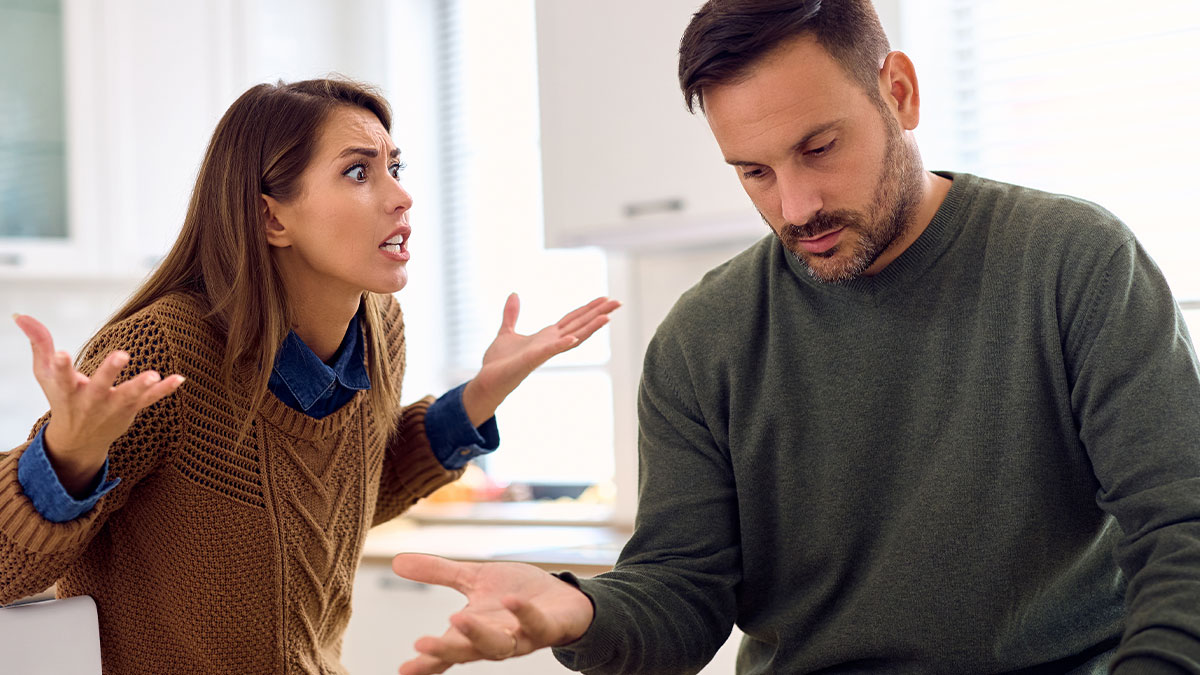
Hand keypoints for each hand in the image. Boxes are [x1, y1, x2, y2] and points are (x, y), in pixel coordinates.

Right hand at [13, 314, 184, 494]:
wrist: (78, 440)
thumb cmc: (61, 398)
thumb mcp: (45, 373)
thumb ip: (38, 342)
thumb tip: (20, 314)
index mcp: (67, 390)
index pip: (61, 377)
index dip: (60, 365)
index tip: (60, 354)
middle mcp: (90, 400)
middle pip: (100, 386)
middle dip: (110, 371)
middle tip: (122, 355)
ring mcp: (113, 406)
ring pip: (128, 396)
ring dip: (141, 386)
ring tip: (154, 375)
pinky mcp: (131, 410)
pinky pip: (150, 401)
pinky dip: (165, 391)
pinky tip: (179, 379)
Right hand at [392, 553, 594, 674]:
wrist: (565, 598)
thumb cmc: (517, 594)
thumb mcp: (474, 579)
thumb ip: (438, 573)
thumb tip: (397, 561)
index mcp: (475, 633)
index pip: (446, 651)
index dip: (426, 662)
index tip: (402, 669)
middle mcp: (497, 640)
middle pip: (468, 652)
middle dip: (445, 650)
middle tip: (422, 644)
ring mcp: (524, 637)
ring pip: (500, 645)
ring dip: (478, 635)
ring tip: (457, 619)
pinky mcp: (550, 627)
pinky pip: (537, 626)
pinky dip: (524, 615)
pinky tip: (510, 602)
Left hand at [461, 294, 619, 425]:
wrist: (487, 381)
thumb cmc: (499, 362)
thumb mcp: (506, 331)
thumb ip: (512, 314)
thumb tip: (513, 294)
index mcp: (546, 336)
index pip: (572, 319)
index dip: (588, 309)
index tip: (605, 298)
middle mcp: (550, 343)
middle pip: (579, 325)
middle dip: (598, 314)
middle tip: (618, 302)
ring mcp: (544, 352)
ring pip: (573, 337)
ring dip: (590, 328)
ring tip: (608, 317)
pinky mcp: (532, 359)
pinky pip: (550, 351)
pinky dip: (561, 344)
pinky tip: (573, 337)